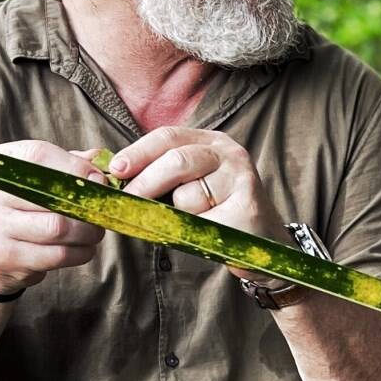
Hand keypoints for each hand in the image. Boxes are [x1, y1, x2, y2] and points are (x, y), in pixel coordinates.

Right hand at [0, 141, 108, 293]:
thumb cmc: (21, 210)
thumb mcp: (36, 180)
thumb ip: (68, 164)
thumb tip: (101, 160)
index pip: (39, 156)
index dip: (75, 167)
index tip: (98, 181)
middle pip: (53, 196)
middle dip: (88, 205)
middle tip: (102, 211)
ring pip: (59, 228)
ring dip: (88, 231)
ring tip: (95, 231)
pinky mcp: (8, 258)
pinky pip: (58, 255)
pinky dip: (81, 252)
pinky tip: (84, 248)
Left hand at [105, 126, 283, 285]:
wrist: (264, 244)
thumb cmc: (218, 213)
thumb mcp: (193, 183)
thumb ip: (163, 173)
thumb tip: (117, 176)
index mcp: (213, 141)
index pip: (168, 137)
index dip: (138, 152)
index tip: (116, 170)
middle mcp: (230, 154)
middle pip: (176, 161)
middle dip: (145, 183)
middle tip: (128, 202)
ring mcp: (241, 179)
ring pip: (187, 196)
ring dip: (179, 216)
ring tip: (196, 222)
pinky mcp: (247, 208)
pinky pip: (202, 222)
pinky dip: (195, 233)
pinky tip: (209, 233)